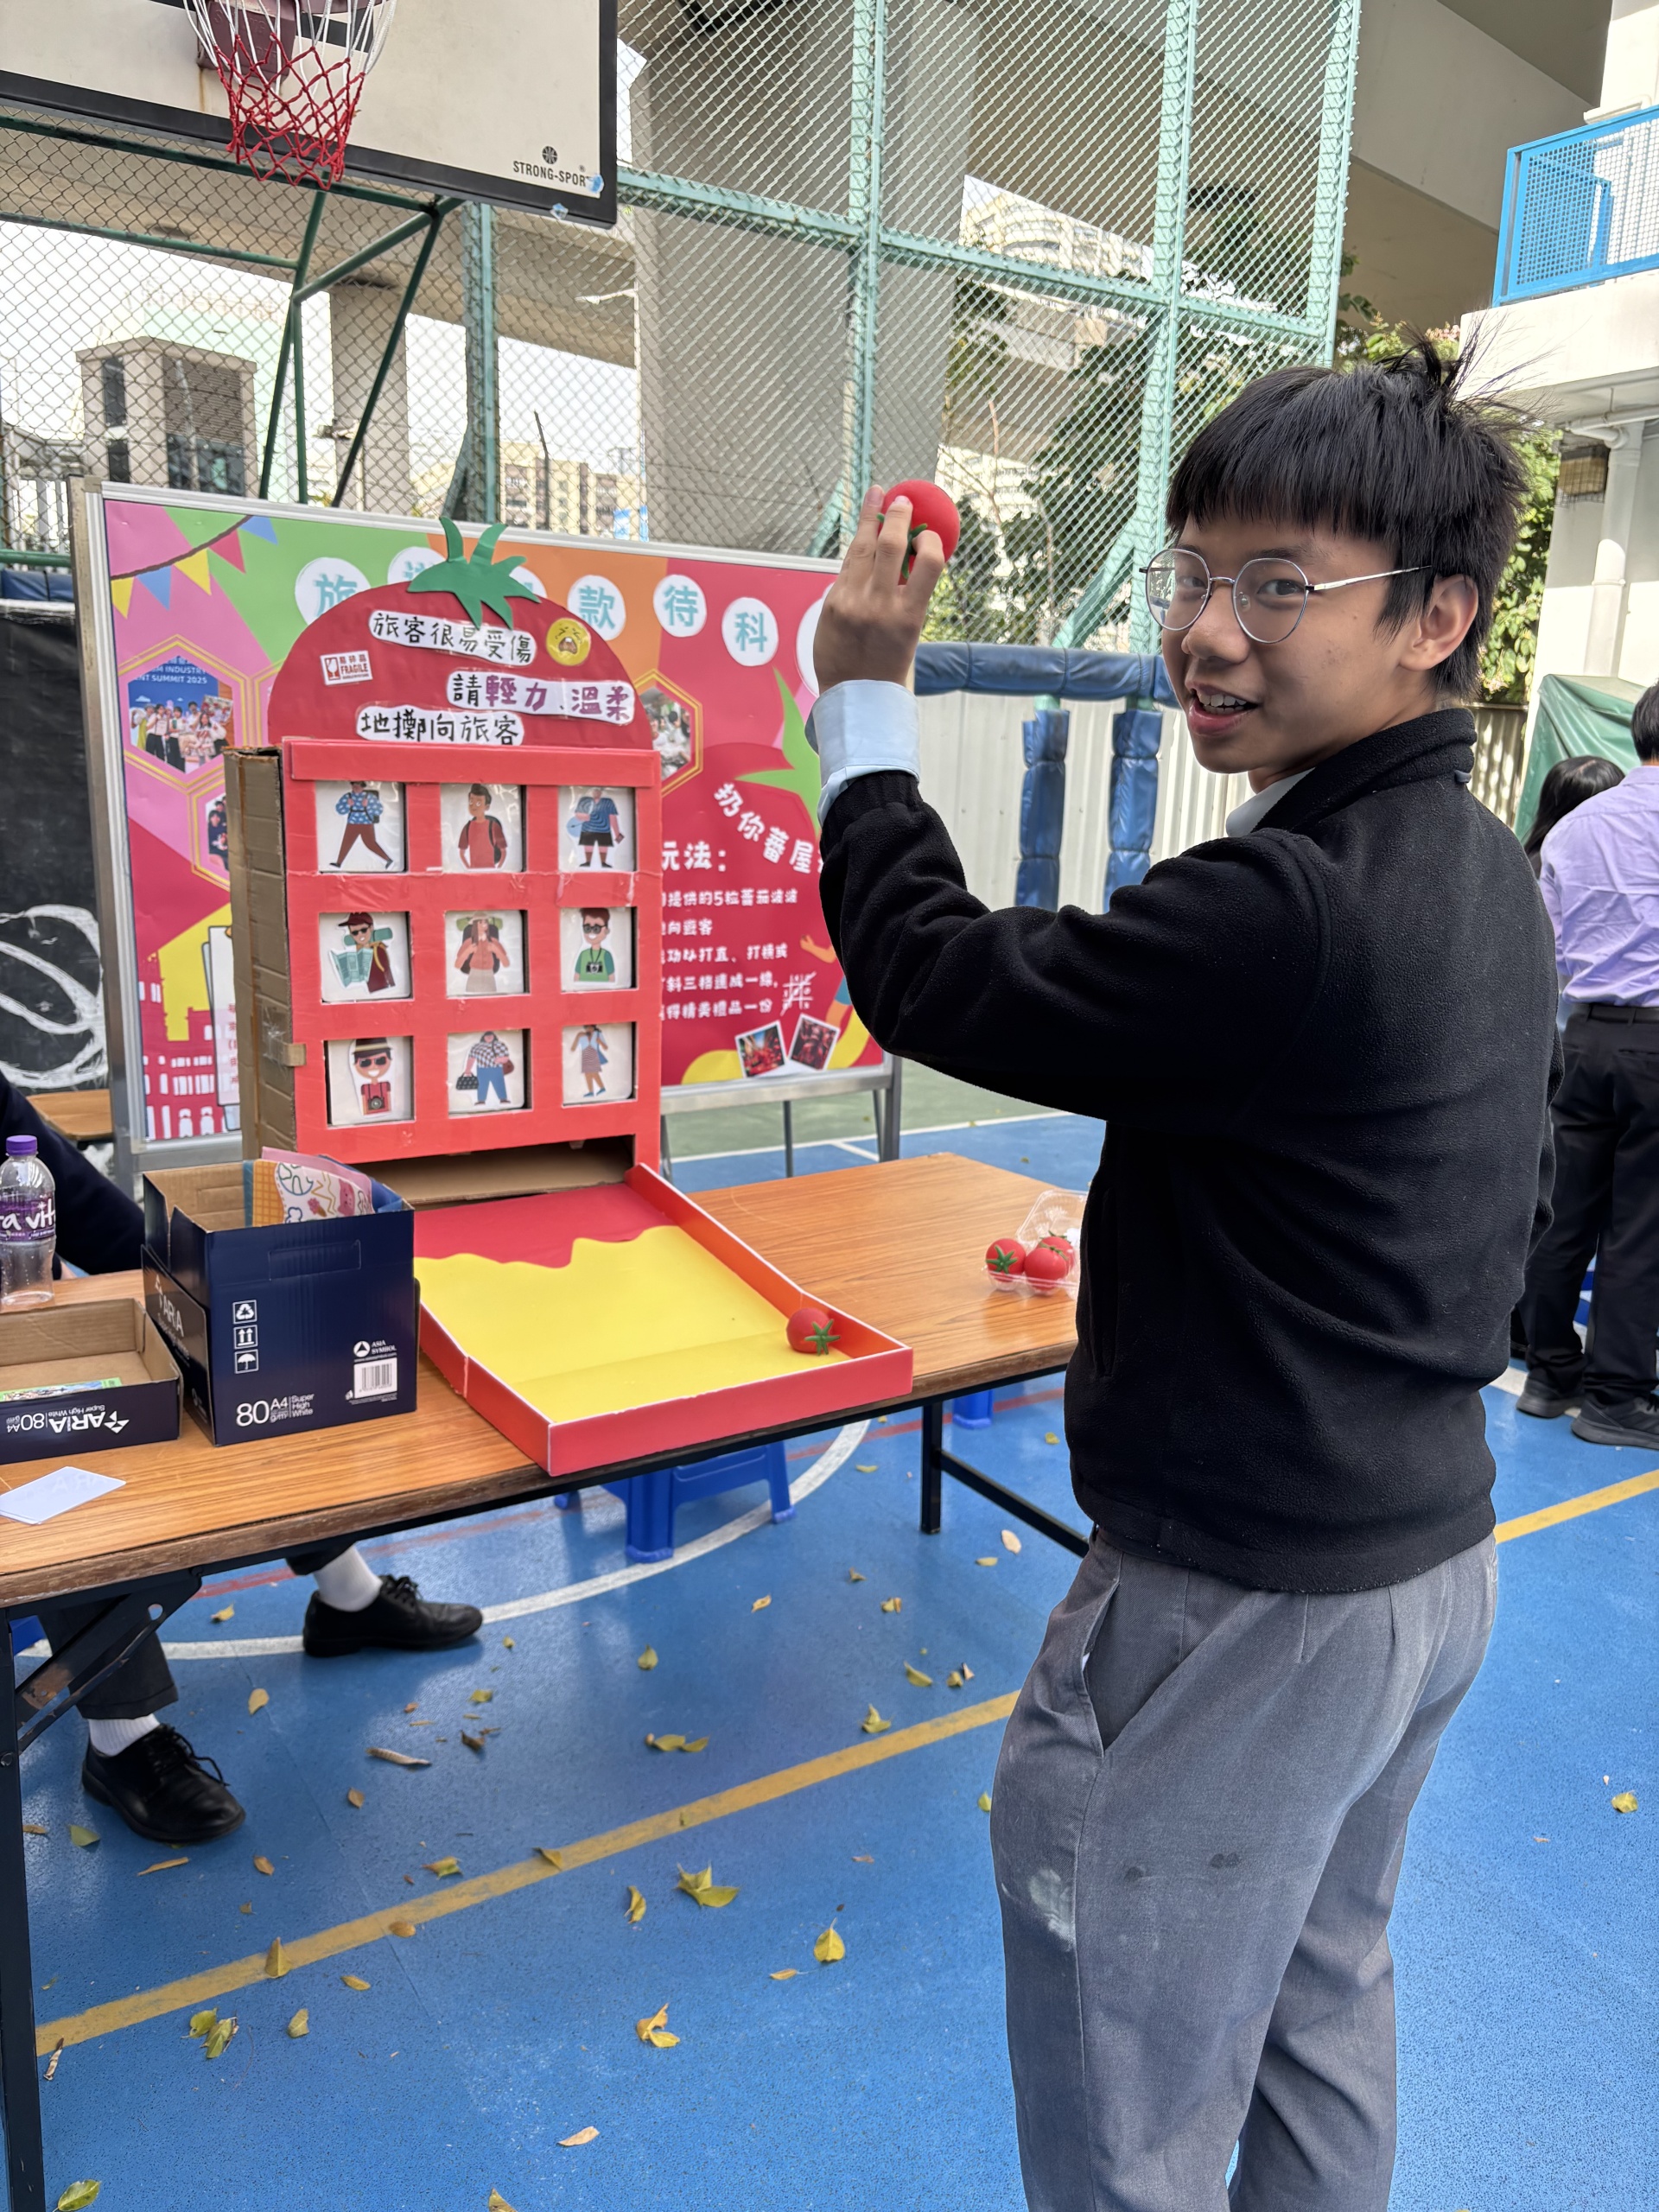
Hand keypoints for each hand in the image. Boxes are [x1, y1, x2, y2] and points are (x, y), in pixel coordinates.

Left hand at [812, 487, 946, 691]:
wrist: (855, 696)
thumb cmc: (889, 665)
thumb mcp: (911, 632)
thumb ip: (908, 595)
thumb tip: (907, 555)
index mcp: (910, 615)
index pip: (929, 562)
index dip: (929, 540)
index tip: (926, 533)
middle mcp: (881, 605)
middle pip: (891, 544)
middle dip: (898, 515)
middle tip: (902, 499)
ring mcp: (853, 602)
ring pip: (863, 547)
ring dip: (871, 518)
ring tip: (877, 496)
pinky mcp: (832, 603)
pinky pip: (847, 567)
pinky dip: (857, 550)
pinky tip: (861, 536)